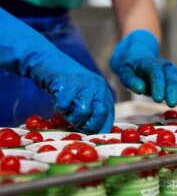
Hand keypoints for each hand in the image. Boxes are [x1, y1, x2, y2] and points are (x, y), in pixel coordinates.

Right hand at [0, 9, 113, 132]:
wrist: (49, 61)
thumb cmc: (68, 84)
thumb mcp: (86, 95)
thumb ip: (93, 110)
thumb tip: (96, 132)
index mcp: (104, 91)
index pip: (108, 115)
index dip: (100, 128)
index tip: (92, 134)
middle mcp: (97, 86)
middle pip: (99, 114)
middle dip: (88, 126)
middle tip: (77, 125)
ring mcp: (83, 84)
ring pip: (83, 112)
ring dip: (72, 117)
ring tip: (66, 111)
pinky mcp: (67, 84)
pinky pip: (64, 106)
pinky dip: (59, 108)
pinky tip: (58, 100)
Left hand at [110, 30, 176, 108]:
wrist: (140, 60)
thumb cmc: (132, 70)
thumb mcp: (125, 73)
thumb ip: (131, 81)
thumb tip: (140, 88)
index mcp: (150, 64)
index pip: (156, 74)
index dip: (158, 86)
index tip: (158, 99)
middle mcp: (165, 67)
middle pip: (171, 78)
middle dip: (172, 92)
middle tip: (172, 104)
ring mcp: (173, 73)